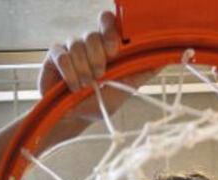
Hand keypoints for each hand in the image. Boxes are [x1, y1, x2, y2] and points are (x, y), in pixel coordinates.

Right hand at [37, 11, 153, 122]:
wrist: (74, 119)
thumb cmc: (99, 104)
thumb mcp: (124, 90)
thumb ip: (140, 73)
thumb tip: (162, 60)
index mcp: (107, 49)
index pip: (109, 22)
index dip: (111, 30)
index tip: (115, 49)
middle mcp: (90, 45)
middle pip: (94, 33)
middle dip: (98, 54)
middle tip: (101, 73)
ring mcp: (72, 48)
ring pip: (78, 44)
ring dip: (85, 69)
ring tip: (86, 86)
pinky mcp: (55, 55)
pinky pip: (63, 55)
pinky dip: (70, 74)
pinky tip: (73, 86)